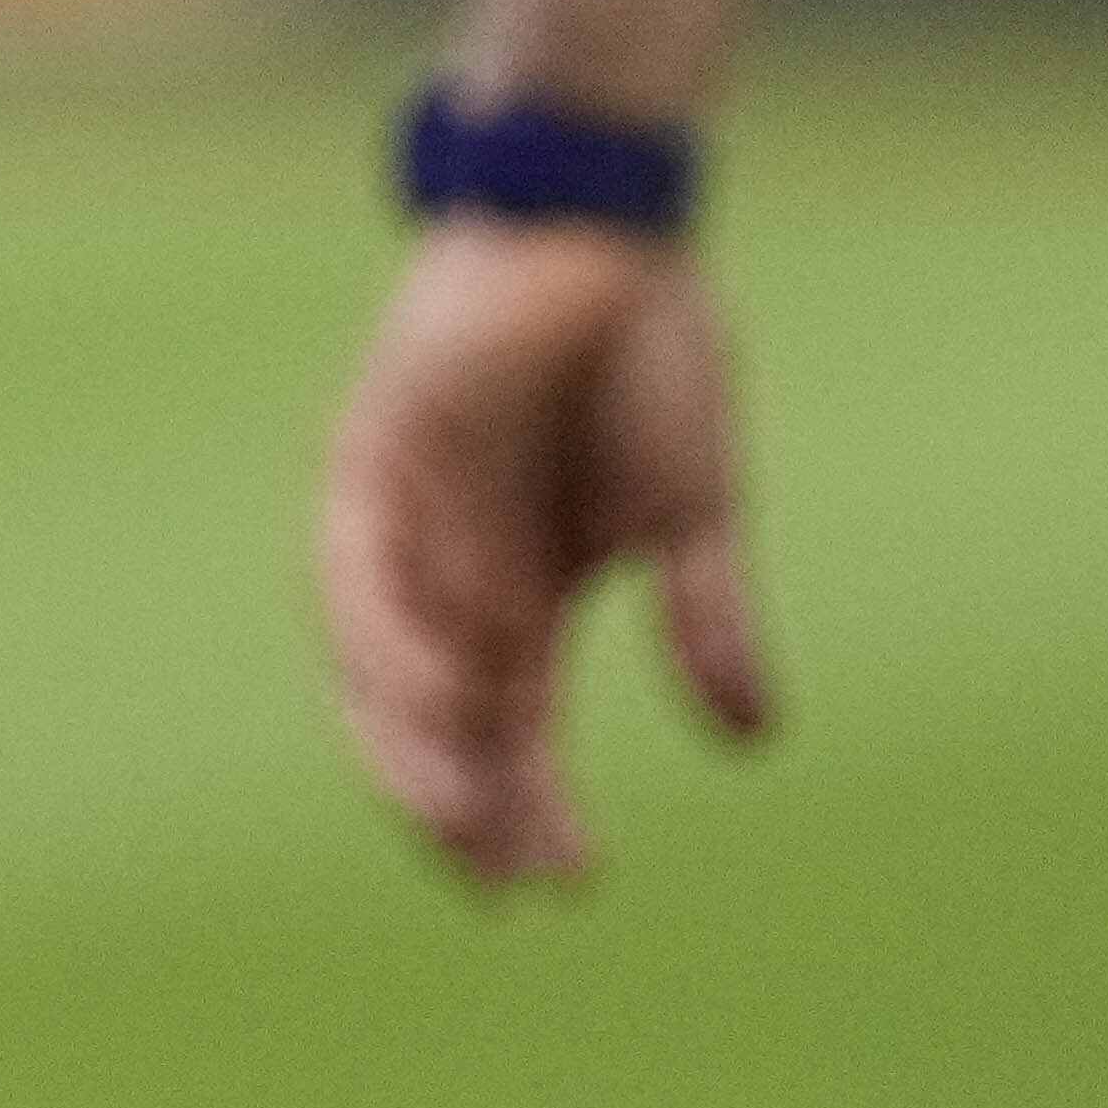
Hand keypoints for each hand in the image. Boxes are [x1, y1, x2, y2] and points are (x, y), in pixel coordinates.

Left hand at [317, 218, 774, 888]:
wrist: (610, 225)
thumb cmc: (653, 353)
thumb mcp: (694, 509)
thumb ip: (707, 618)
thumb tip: (755, 739)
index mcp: (525, 592)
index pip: (514, 732)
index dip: (533, 809)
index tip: (570, 882)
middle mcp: (454, 570)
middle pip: (439, 721)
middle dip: (465, 804)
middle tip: (503, 876)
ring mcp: (408, 516)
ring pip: (380, 666)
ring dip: (413, 740)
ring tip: (461, 812)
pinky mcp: (374, 454)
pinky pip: (352, 570)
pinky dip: (383, 638)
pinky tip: (430, 691)